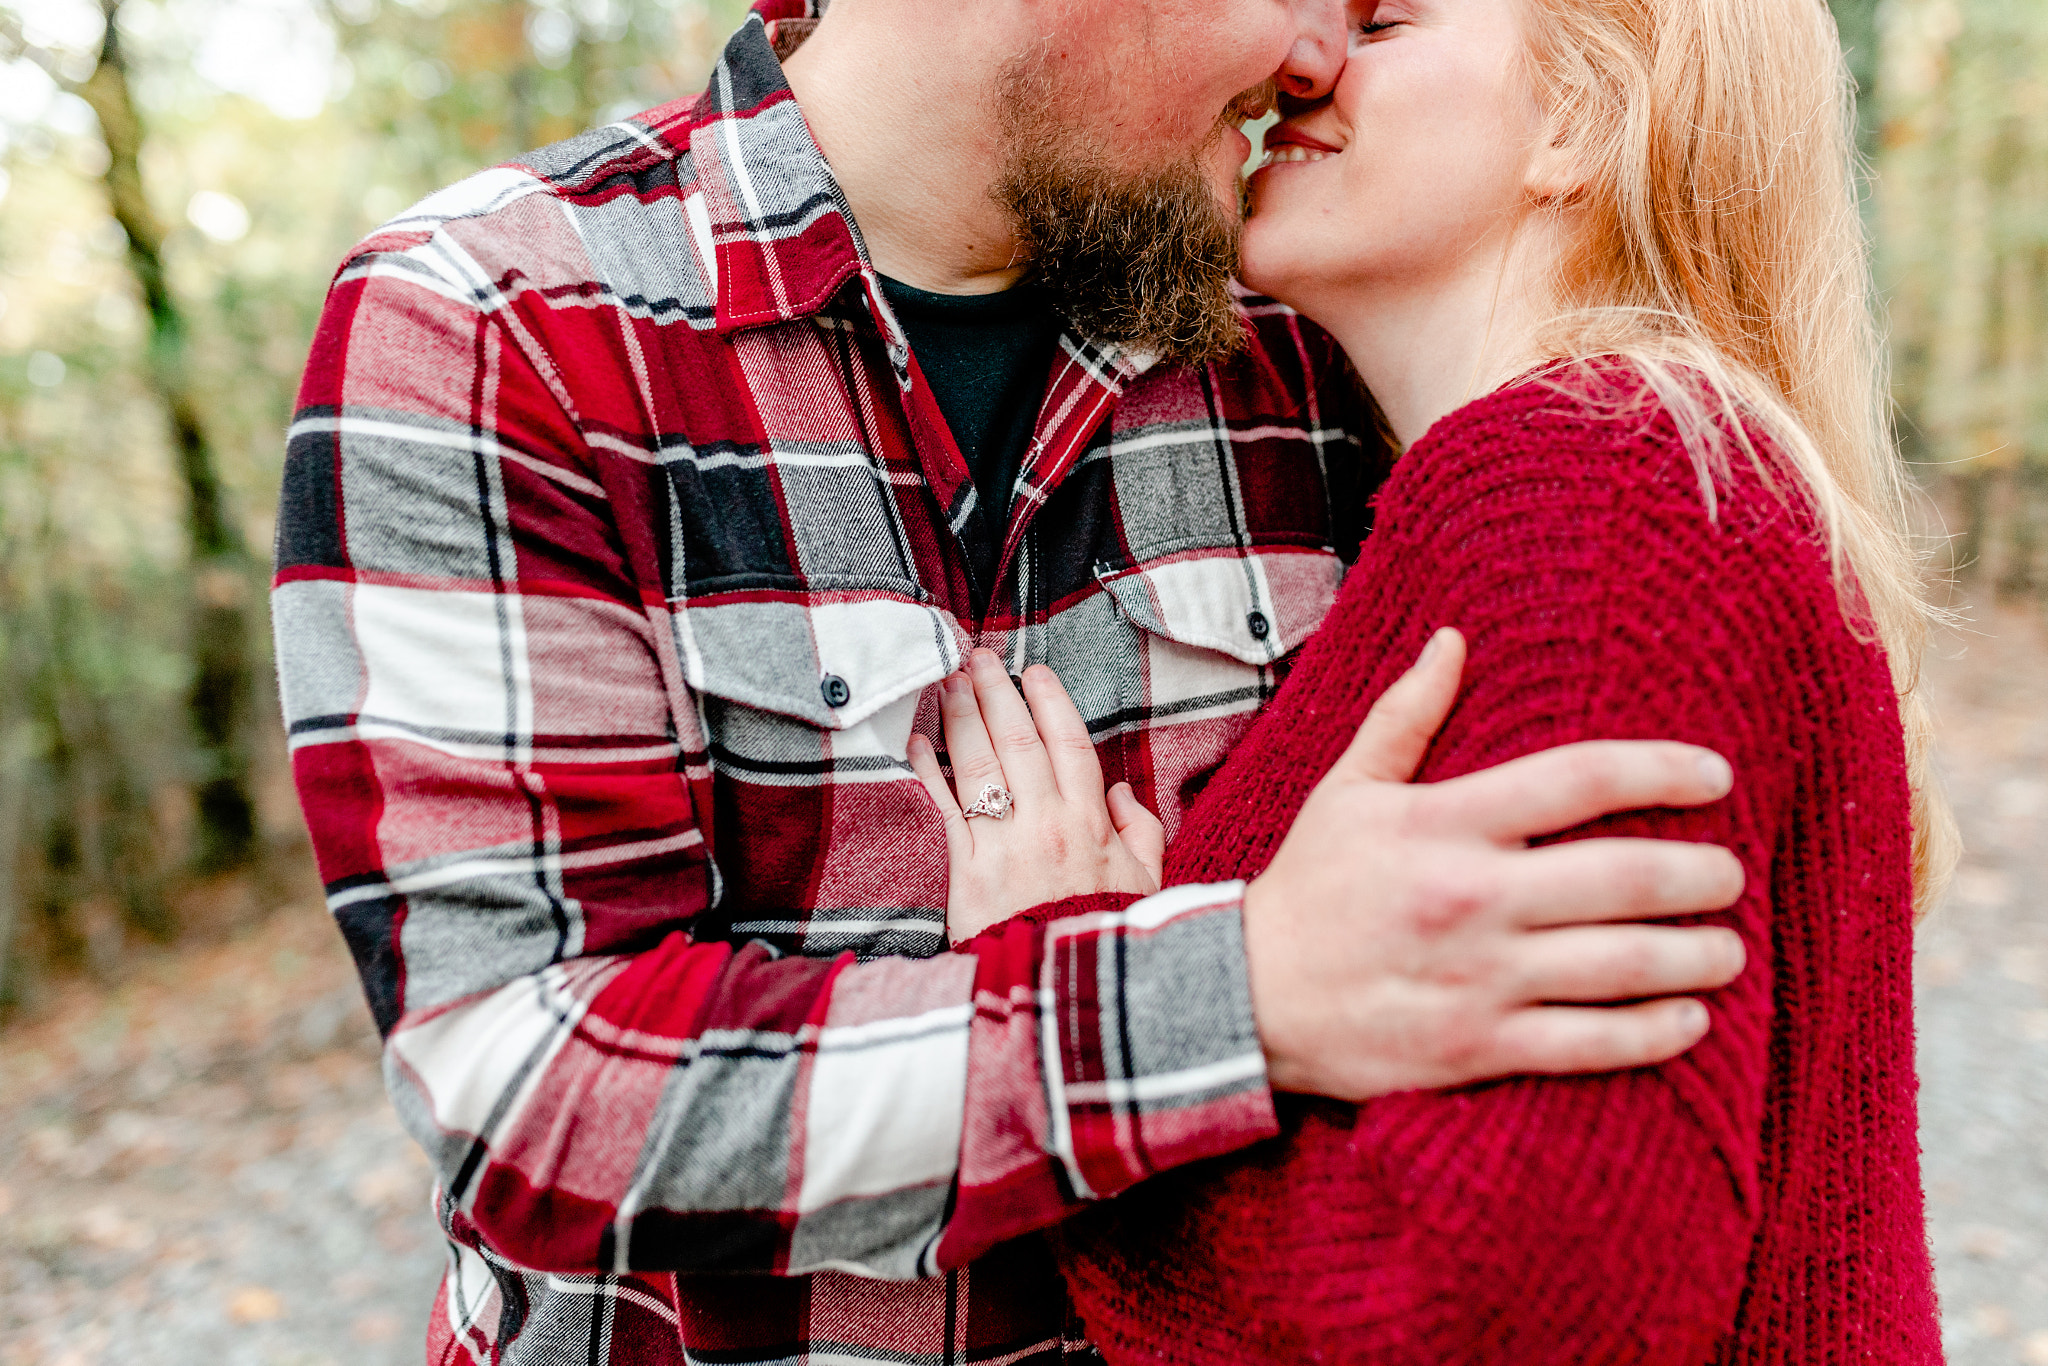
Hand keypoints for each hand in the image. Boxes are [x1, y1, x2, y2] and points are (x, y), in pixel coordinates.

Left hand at [908, 650, 1164, 943]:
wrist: (1060, 994)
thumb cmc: (1102, 934)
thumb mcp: (1145, 886)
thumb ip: (1142, 833)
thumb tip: (1120, 794)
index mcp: (1090, 824)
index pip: (1069, 745)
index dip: (1050, 703)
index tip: (1034, 672)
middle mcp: (1046, 824)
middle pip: (1017, 743)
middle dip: (996, 694)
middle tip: (979, 658)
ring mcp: (1003, 846)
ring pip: (979, 766)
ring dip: (961, 718)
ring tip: (948, 682)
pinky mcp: (966, 872)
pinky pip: (945, 810)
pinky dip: (929, 772)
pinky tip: (918, 741)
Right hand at [1245, 628, 1749, 1100]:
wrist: (1245, 998)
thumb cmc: (1308, 888)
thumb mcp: (1346, 791)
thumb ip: (1405, 716)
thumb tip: (1452, 639)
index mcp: (1444, 822)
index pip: (1581, 778)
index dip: (1664, 770)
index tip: (1716, 776)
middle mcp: (1471, 895)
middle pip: (1625, 875)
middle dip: (1702, 874)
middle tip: (1731, 873)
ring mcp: (1479, 977)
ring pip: (1624, 965)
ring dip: (1698, 955)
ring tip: (1728, 948)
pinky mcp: (1478, 1048)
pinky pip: (1591, 1043)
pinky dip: (1656, 1033)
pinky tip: (1691, 1019)